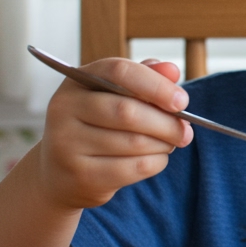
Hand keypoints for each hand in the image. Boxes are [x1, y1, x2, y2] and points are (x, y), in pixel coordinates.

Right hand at [37, 57, 193, 209]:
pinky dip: (155, 163)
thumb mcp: (114, 96)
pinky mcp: (80, 176)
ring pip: (134, 142)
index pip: (119, 71)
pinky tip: (157, 159)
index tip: (182, 101)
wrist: (59, 174)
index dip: (156, 85)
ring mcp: (67, 144)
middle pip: (128, 111)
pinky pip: (133, 168)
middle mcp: (64, 108)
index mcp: (76, 81)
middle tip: (186, 131)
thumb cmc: (97, 126)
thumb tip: (172, 70)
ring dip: (163, 144)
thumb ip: (145, 78)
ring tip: (170, 143)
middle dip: (166, 123)